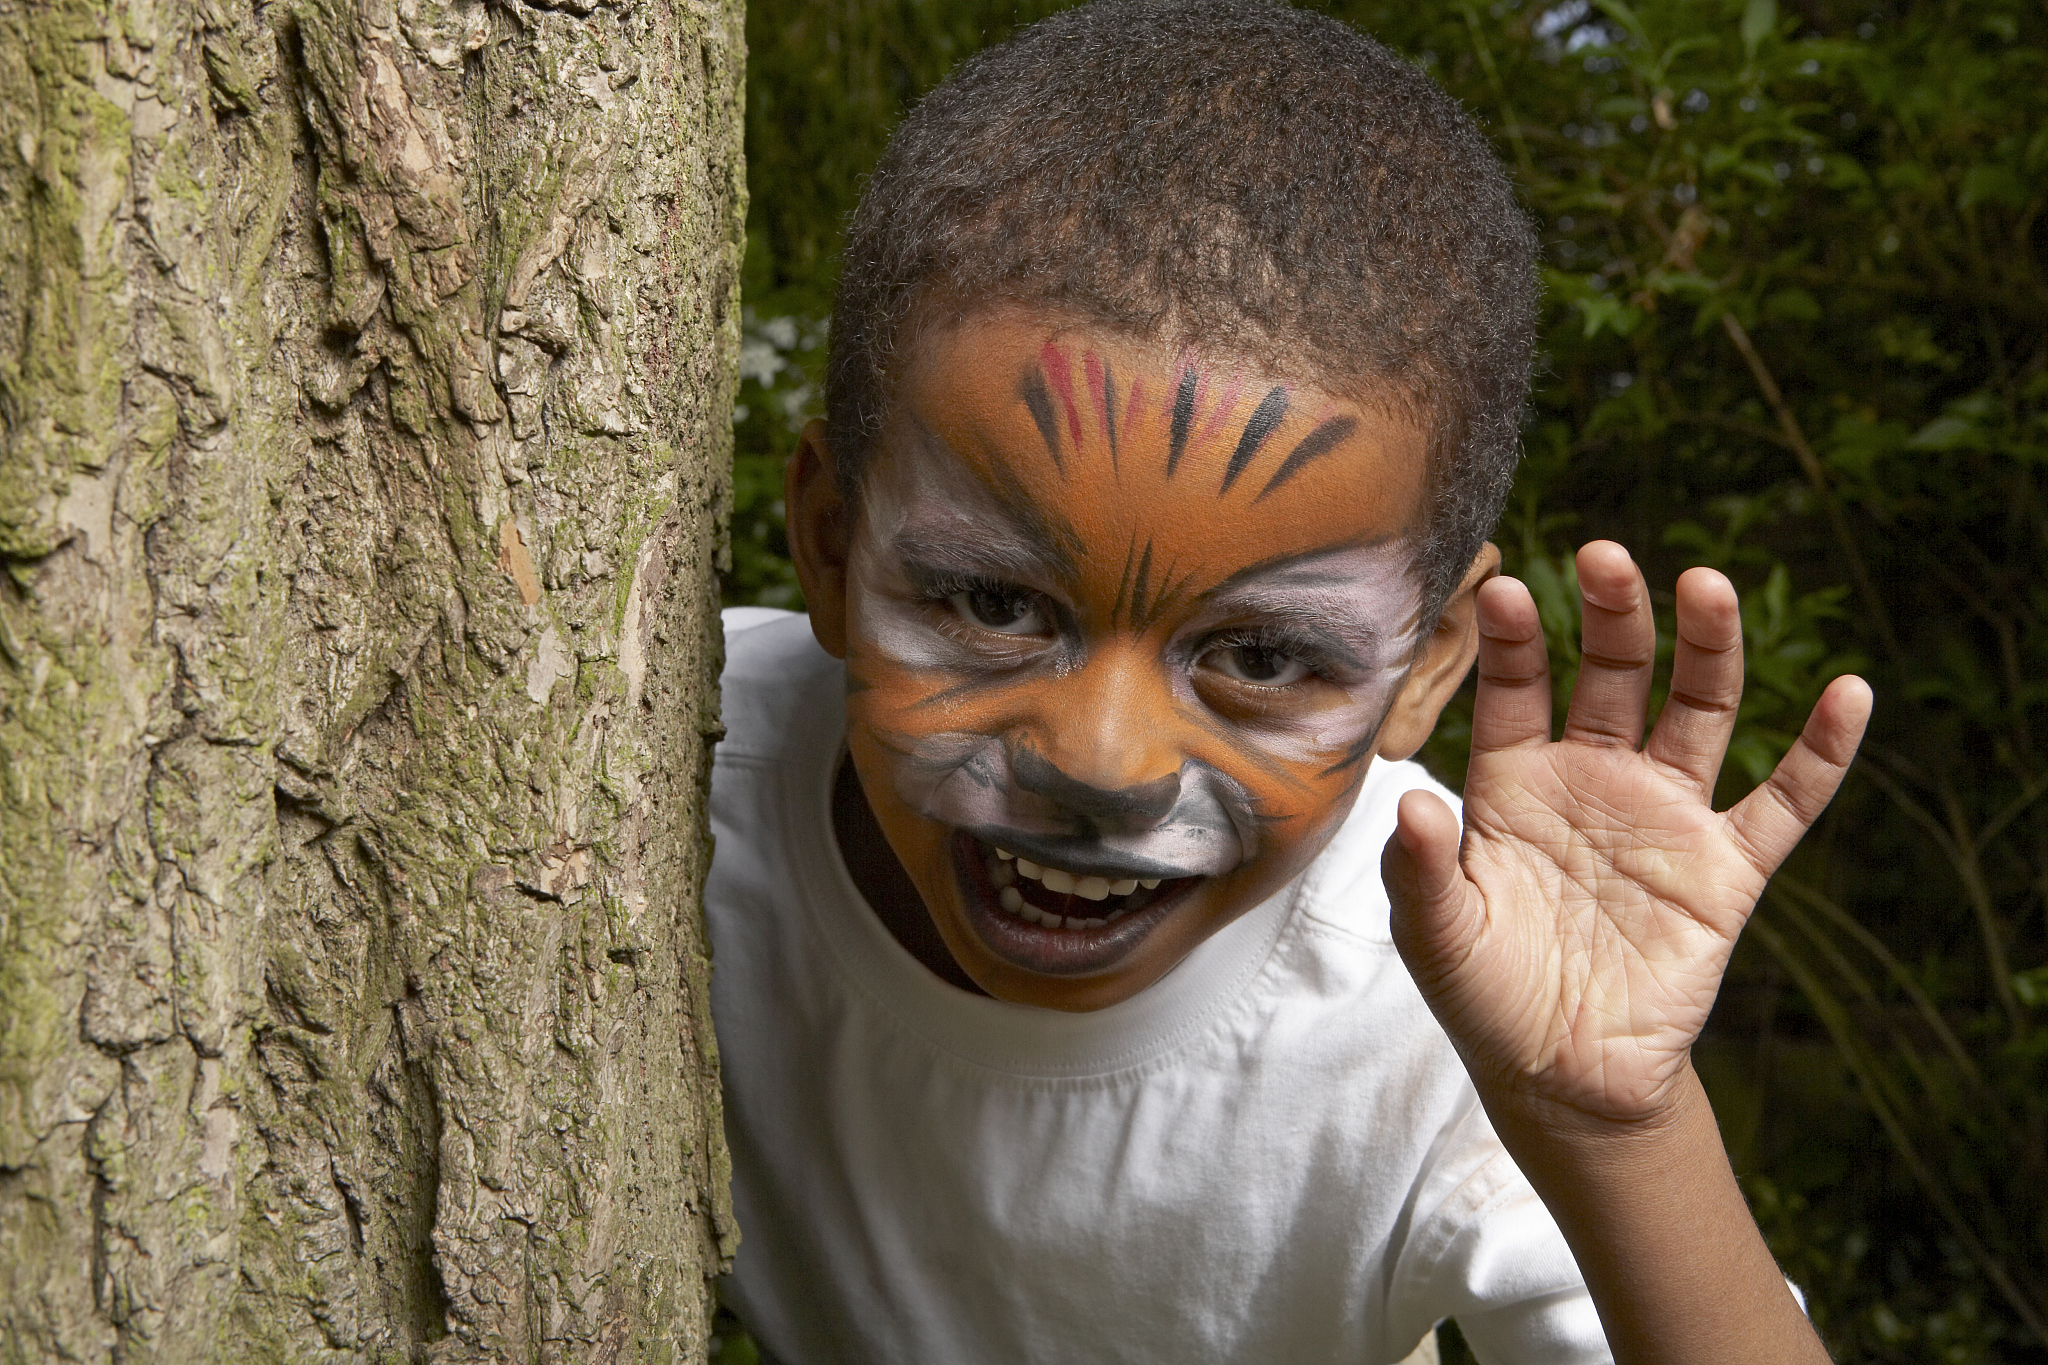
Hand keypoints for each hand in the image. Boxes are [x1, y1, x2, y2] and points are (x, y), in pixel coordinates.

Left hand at [1384, 541, 1871, 1126]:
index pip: (1515, 690)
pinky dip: (1821, 751)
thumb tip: (1407, 804)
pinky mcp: (1726, 869)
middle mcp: (1594, 778)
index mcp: (1515, 781)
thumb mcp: (1436, 934)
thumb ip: (1418, 870)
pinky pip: (1784, 801)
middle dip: (1613, 615)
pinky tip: (1848, 695)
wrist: (1561, 1076)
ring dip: (1707, 649)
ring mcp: (1665, 817)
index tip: (1501, 592)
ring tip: (1708, 587)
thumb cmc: (1485, 993)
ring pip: (1697, 712)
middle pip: (1612, 674)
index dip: (1511, 643)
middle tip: (1607, 556)